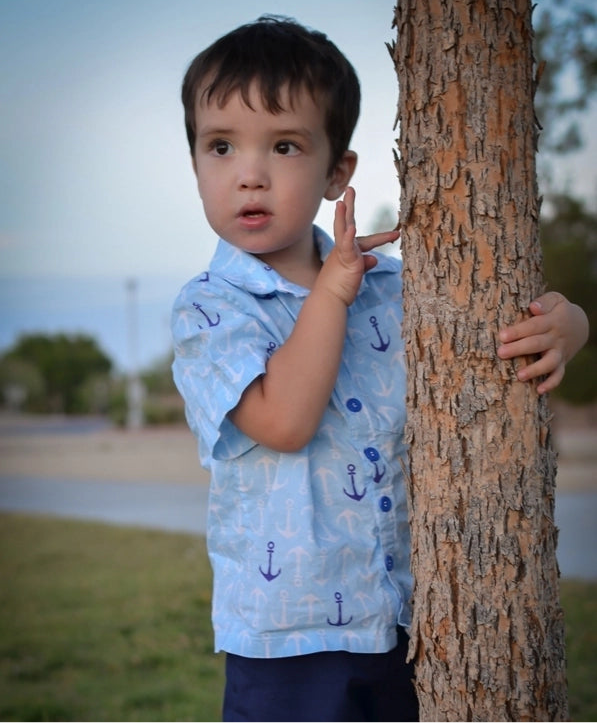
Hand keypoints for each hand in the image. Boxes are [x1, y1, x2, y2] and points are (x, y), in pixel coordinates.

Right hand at [318, 187, 399, 305]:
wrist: (328, 300)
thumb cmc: (339, 290)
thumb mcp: (356, 274)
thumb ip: (365, 264)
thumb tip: (375, 259)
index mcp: (346, 253)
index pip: (364, 241)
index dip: (381, 238)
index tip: (394, 235)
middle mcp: (343, 250)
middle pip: (346, 224)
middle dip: (348, 207)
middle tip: (350, 189)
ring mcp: (343, 254)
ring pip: (343, 231)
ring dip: (344, 215)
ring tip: (343, 201)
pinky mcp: (346, 260)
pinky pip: (346, 246)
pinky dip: (348, 236)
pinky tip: (351, 227)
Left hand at [497, 291, 588, 393]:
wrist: (579, 325)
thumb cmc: (558, 310)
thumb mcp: (556, 299)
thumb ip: (545, 302)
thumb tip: (533, 307)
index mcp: (553, 321)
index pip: (534, 326)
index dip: (519, 331)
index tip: (502, 336)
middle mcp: (556, 338)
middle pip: (537, 344)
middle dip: (519, 349)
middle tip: (501, 353)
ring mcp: (560, 352)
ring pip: (549, 362)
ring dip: (535, 370)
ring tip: (519, 376)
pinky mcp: (562, 363)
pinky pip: (559, 375)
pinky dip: (551, 383)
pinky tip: (538, 390)